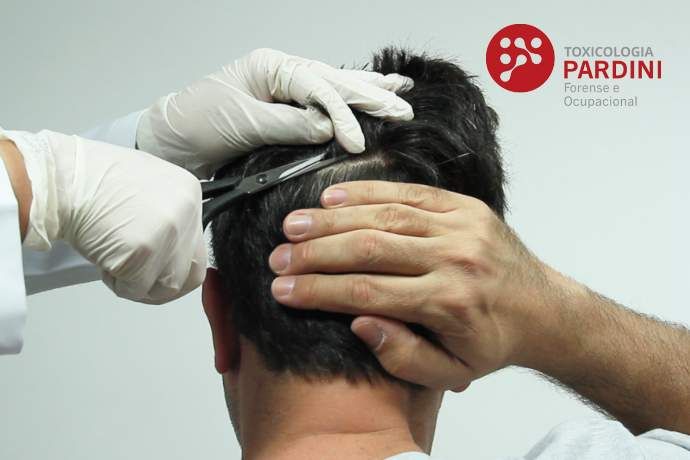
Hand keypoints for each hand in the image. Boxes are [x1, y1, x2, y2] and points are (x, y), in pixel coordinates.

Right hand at [2, 129, 205, 303]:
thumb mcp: (149, 186)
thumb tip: (176, 248)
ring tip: (119, 268)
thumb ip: (170, 214)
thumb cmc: (94, 183)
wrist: (62, 180)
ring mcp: (167, 232)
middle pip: (191, 273)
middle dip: (164, 284)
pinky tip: (105, 265)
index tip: (155, 266)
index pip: (199, 249)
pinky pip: (138, 288)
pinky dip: (120, 285)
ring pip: (169, 286)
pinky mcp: (143, 251)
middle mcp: (186, 212)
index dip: (174, 264)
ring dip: (143, 287)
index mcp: (190, 194)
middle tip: (140, 280)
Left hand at [136, 48, 413, 178]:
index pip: (317, 88)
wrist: (168, 143)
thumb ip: (287, 124)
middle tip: (402, 107)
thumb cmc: (194, 125)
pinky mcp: (282, 110)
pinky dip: (346, 103)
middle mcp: (280, 74)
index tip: (357, 140)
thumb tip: (327, 129)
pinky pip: (321, 104)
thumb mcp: (241, 124)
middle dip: (369, 95)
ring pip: (333, 87)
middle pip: (333, 81)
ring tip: (399, 89)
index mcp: (270, 67)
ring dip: (367, 91)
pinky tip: (366, 94)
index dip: (341, 114)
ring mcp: (282, 90)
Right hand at [267, 181, 561, 390]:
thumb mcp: (451, 371)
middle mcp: (454, 259)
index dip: (319, 290)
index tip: (283, 289)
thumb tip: (359, 322)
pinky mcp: (463, 205)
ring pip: (384, 216)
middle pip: (369, 249)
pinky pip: (408, 192)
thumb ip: (403, 356)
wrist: (542, 309)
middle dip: (316, 253)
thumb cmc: (492, 341)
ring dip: (332, 220)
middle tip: (277, 256)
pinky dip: (367, 193)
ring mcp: (460, 226)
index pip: (368, 292)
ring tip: (293, 226)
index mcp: (449, 304)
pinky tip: (332, 198)